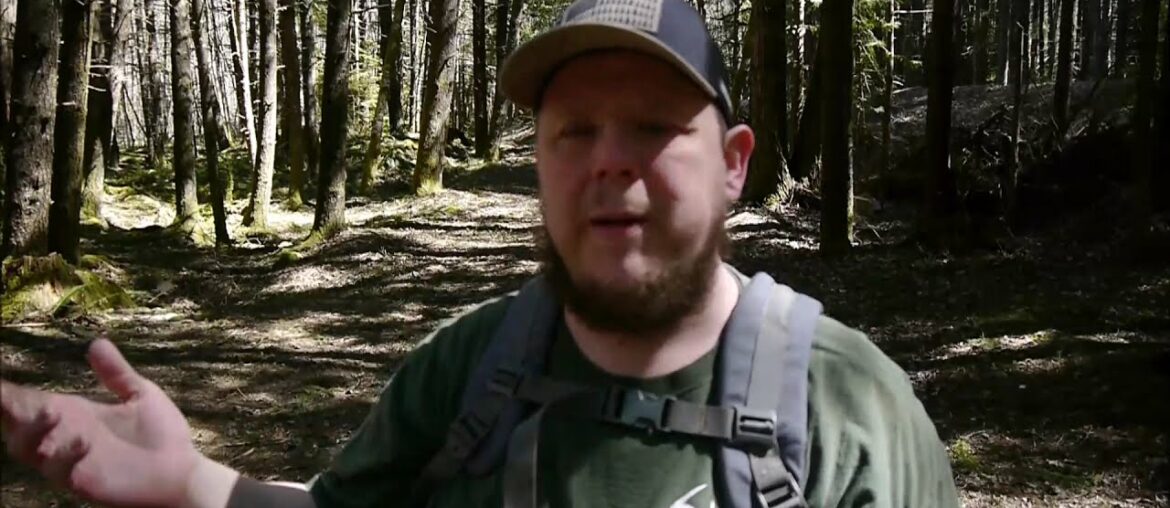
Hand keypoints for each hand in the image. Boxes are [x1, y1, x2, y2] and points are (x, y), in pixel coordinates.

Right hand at [1, 339, 200, 506]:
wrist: (182, 473)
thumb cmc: (163, 436)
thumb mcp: (140, 395)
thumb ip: (116, 373)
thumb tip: (97, 342)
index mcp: (75, 414)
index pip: (29, 401)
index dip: (8, 391)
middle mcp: (65, 437)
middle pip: (16, 424)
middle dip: (6, 409)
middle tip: (4, 395)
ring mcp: (70, 461)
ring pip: (26, 449)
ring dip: (31, 430)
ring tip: (51, 410)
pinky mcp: (83, 481)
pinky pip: (60, 472)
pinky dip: (64, 456)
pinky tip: (82, 441)